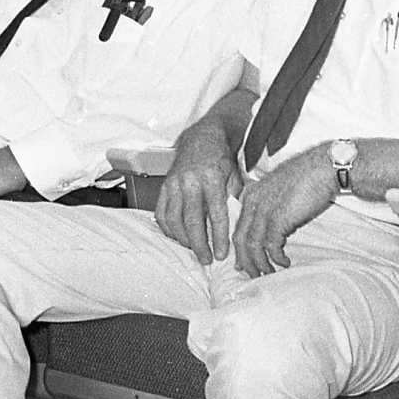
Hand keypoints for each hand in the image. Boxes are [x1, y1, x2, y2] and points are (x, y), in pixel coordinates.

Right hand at [155, 116, 238, 265]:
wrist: (202, 138)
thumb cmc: (222, 159)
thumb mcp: (235, 177)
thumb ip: (234, 201)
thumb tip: (236, 228)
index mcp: (211, 178)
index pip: (215, 214)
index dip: (218, 237)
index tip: (222, 254)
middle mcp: (190, 181)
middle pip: (191, 220)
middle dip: (198, 244)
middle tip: (207, 259)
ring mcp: (174, 183)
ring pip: (173, 218)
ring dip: (183, 239)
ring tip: (194, 250)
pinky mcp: (164, 185)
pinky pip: (161, 212)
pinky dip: (168, 228)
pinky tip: (178, 237)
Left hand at [231, 146, 335, 276]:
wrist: (323, 168)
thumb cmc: (307, 179)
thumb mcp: (280, 192)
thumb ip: (271, 207)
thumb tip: (273, 229)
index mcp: (251, 195)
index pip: (238, 226)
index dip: (239, 247)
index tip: (243, 263)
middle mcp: (252, 202)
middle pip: (240, 238)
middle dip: (245, 260)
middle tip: (254, 275)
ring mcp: (264, 210)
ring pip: (252, 245)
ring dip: (260, 263)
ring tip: (269, 273)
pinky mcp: (278, 218)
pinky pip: (271, 245)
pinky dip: (276, 258)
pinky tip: (284, 262)